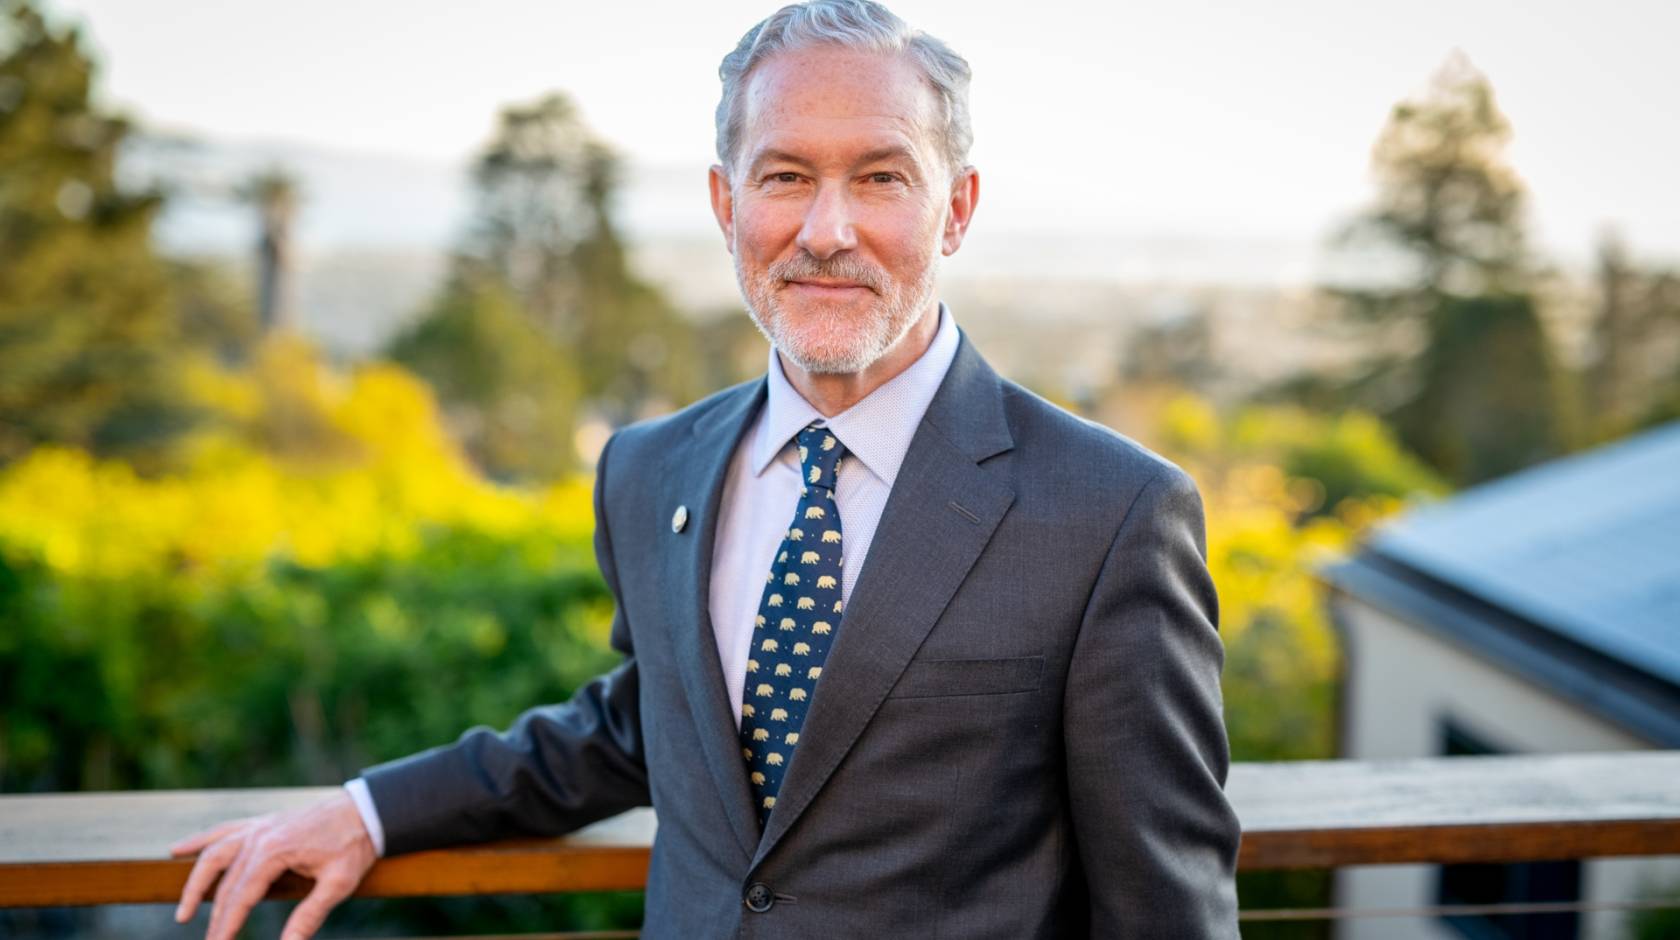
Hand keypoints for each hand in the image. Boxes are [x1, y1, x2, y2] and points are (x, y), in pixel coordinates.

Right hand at [170, 790, 377, 939]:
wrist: (367, 809)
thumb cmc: (354, 846)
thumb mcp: (338, 885)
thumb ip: (309, 916)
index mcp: (275, 851)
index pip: (241, 897)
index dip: (228, 925)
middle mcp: (259, 837)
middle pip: (226, 883)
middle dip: (216, 917)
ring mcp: (259, 827)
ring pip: (214, 855)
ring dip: (196, 883)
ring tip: (183, 913)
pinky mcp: (263, 823)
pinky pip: (224, 832)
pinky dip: (200, 841)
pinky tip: (177, 850)